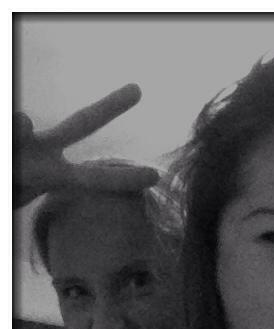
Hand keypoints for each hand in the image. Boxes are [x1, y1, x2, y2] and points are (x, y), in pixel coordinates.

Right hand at [13, 84, 158, 207]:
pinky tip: (6, 144)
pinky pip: (8, 123)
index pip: (91, 179)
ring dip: (11, 140)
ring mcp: (21, 135)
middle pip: (81, 123)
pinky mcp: (10, 128)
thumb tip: (22, 117)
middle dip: (109, 108)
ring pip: (18, 121)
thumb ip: (19, 157)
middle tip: (139, 90)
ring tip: (12, 152)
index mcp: (50, 176)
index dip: (121, 179)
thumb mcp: (16, 189)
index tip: (155, 178)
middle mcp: (42, 150)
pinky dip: (5, 133)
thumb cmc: (9, 185)